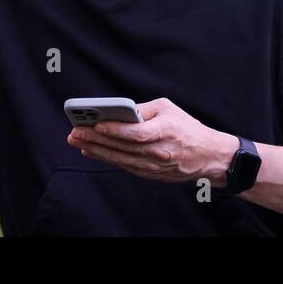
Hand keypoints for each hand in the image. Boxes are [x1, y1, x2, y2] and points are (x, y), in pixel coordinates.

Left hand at [66, 97, 238, 186]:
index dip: (116, 131)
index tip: (97, 124)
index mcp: (167, 131)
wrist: (208, 156)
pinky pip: (123, 165)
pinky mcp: (150, 174)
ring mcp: (154, 166)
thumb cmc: (186, 127)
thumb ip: (142, 110)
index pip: (138, 133)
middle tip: (74, 131)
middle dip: (95, 139)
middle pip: (123, 147)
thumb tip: (117, 111)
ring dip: (95, 150)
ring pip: (119, 158)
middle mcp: (160, 152)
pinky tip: (90, 151)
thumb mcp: (168, 109)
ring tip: (76, 140)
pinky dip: (106, 158)